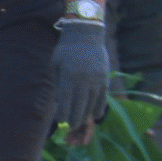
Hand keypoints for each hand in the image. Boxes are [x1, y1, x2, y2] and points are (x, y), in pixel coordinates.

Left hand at [51, 19, 110, 141]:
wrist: (86, 34)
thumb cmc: (66, 49)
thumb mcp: (56, 64)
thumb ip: (58, 82)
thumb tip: (59, 101)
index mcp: (69, 75)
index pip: (65, 99)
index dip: (63, 111)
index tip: (60, 120)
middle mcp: (84, 78)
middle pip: (79, 103)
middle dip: (74, 117)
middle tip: (70, 126)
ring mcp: (96, 78)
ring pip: (92, 102)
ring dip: (86, 114)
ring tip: (80, 124)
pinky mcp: (105, 77)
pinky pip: (103, 96)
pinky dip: (99, 107)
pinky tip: (95, 115)